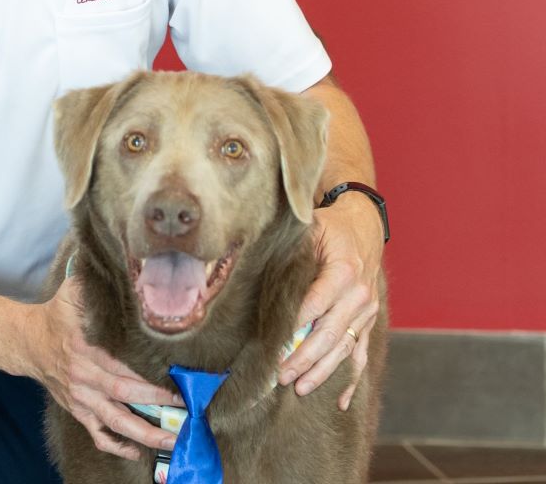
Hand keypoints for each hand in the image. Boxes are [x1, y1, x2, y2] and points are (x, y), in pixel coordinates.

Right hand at [29, 277, 180, 459]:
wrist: (27, 342)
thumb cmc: (56, 315)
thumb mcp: (72, 291)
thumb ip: (96, 283)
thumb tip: (123, 270)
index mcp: (85, 347)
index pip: (121, 365)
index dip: (148, 376)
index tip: (177, 379)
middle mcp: (83, 375)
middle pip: (123, 394)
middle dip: (157, 404)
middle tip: (186, 409)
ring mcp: (81, 397)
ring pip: (114, 422)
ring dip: (145, 434)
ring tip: (173, 439)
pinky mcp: (77, 410)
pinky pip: (97, 434)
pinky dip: (117, 446)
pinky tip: (138, 449)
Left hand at [278, 193, 383, 408]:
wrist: (364, 225)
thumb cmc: (331, 227)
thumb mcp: (312, 228)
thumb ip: (293, 248)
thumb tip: (259, 260)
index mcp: (343, 271)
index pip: (315, 305)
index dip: (295, 327)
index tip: (275, 346)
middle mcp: (359, 295)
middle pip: (329, 334)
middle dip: (303, 358)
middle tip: (280, 375)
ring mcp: (366, 311)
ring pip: (344, 349)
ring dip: (322, 372)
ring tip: (300, 388)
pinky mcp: (368, 321)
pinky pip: (360, 353)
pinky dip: (352, 379)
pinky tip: (342, 402)